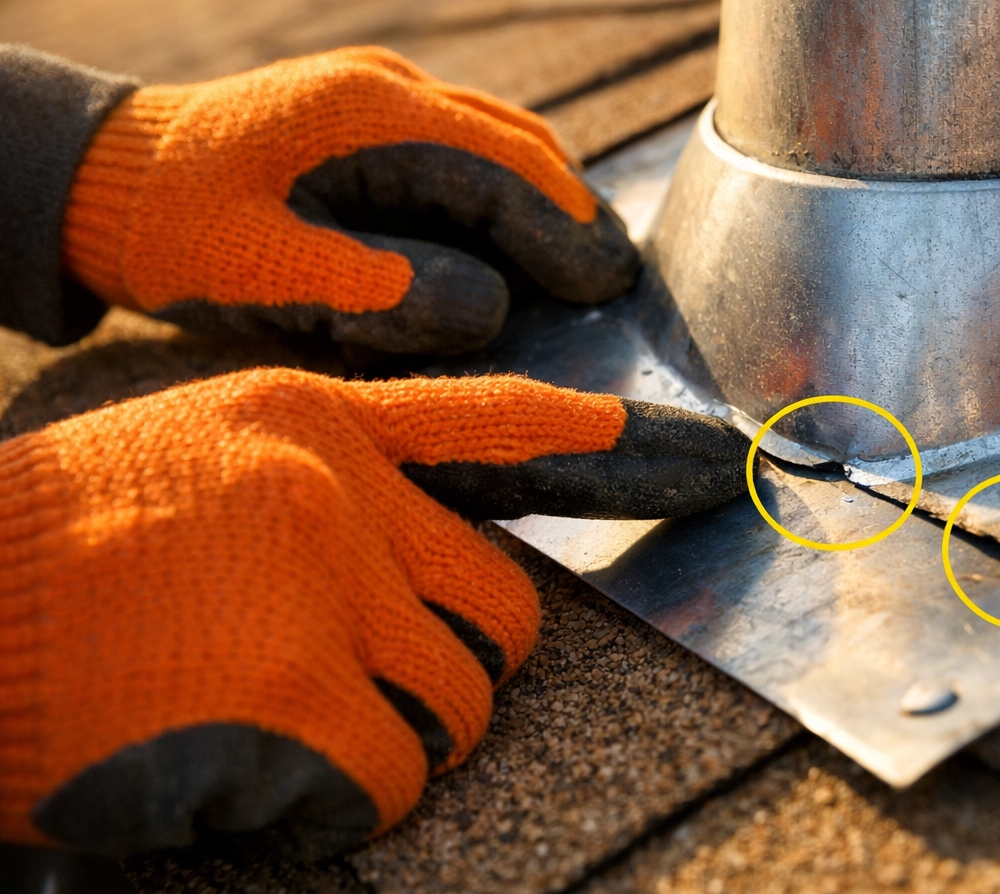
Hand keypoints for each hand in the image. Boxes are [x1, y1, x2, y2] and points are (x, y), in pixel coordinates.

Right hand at [0, 368, 747, 857]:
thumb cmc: (63, 543)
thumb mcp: (207, 451)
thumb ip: (333, 480)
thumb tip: (426, 550)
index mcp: (318, 424)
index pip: (498, 426)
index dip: (613, 451)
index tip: (710, 463)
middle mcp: (340, 496)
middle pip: (502, 610)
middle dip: (457, 666)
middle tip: (361, 686)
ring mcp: (323, 593)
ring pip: (459, 701)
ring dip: (396, 736)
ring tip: (284, 722)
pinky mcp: (297, 700)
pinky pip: (395, 778)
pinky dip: (345, 799)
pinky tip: (253, 773)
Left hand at [61, 47, 637, 353]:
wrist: (105, 178)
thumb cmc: (176, 231)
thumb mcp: (261, 269)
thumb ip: (373, 288)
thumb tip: (489, 308)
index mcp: (369, 114)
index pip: (501, 168)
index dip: (564, 229)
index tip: (611, 284)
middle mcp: (386, 90)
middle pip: (516, 144)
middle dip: (572, 212)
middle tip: (617, 281)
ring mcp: (378, 98)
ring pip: (497, 142)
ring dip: (545, 202)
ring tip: (585, 266)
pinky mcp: (367, 121)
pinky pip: (462, 150)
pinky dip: (505, 195)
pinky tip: (517, 245)